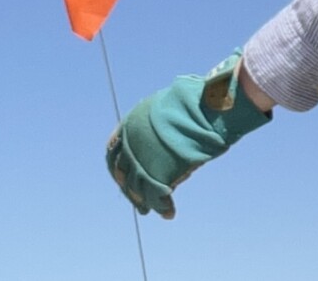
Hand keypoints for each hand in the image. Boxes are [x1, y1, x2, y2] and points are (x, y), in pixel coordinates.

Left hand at [106, 50, 271, 217]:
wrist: (205, 109)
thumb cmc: (193, 105)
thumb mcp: (165, 108)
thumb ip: (155, 124)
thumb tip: (160, 132)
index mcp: (130, 125)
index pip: (113, 154)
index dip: (118, 170)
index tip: (124, 180)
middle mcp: (131, 144)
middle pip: (124, 175)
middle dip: (131, 191)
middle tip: (139, 204)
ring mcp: (143, 160)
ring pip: (140, 189)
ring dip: (146, 203)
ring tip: (153, 211)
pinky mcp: (158, 175)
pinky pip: (157, 197)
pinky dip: (163, 207)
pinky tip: (169, 213)